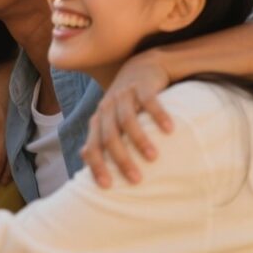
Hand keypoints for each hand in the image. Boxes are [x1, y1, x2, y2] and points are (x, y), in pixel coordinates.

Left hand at [81, 50, 173, 187]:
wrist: (141, 66)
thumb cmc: (125, 100)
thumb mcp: (109, 118)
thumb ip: (98, 136)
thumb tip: (82, 156)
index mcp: (99, 120)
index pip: (93, 146)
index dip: (97, 166)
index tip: (107, 187)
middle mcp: (108, 108)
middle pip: (110, 136)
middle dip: (121, 159)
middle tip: (136, 180)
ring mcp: (124, 95)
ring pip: (128, 120)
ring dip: (140, 140)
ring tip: (153, 158)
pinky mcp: (142, 85)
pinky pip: (149, 101)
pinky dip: (158, 115)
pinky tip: (169, 130)